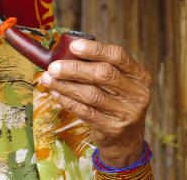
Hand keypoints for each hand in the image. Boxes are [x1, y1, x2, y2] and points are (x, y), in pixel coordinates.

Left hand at [40, 39, 151, 167]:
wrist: (126, 139)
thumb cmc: (115, 101)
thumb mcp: (118, 82)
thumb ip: (99, 66)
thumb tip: (65, 53)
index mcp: (139, 75)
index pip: (118, 56)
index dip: (95, 49)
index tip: (73, 46)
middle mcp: (137, 93)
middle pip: (103, 74)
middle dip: (74, 69)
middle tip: (53, 67)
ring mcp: (126, 112)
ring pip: (91, 94)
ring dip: (65, 85)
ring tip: (47, 78)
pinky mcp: (113, 128)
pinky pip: (84, 111)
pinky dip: (66, 100)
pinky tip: (55, 92)